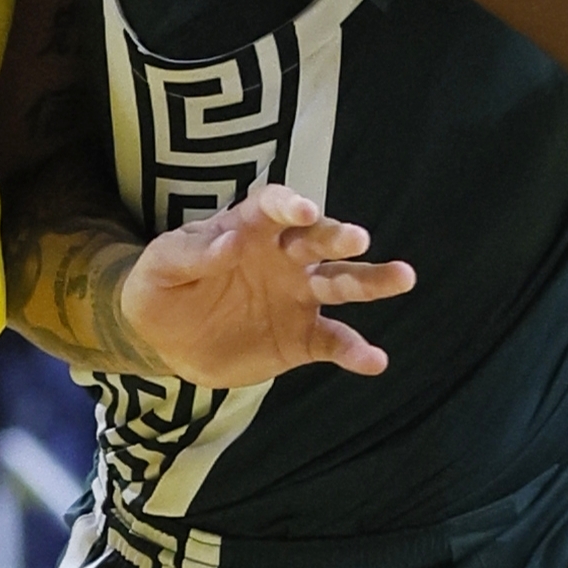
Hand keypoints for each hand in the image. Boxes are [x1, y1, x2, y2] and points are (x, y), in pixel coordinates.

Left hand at [121, 184, 415, 388]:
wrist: (164, 339)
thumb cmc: (162, 284)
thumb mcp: (163, 264)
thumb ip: (192, 253)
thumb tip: (229, 241)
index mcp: (251, 228)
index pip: (274, 207)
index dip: (289, 205)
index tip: (303, 210)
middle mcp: (284, 256)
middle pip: (318, 240)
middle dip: (337, 237)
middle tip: (357, 238)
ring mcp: (298, 297)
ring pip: (341, 284)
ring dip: (371, 281)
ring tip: (404, 277)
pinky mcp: (301, 338)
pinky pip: (333, 342)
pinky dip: (355, 351)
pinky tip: (375, 361)